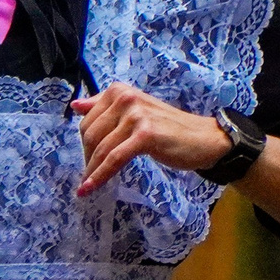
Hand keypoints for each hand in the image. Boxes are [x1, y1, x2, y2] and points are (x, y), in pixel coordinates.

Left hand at [69, 81, 228, 196]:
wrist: (204, 139)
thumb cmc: (168, 128)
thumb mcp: (135, 111)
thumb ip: (105, 107)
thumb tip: (76, 105)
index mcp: (119, 91)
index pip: (87, 120)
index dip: (84, 143)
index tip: (88, 159)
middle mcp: (125, 98)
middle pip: (90, 134)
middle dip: (88, 158)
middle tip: (91, 175)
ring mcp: (135, 115)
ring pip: (101, 148)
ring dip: (91, 171)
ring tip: (86, 188)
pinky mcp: (145, 135)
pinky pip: (115, 159)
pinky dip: (100, 176)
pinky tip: (90, 188)